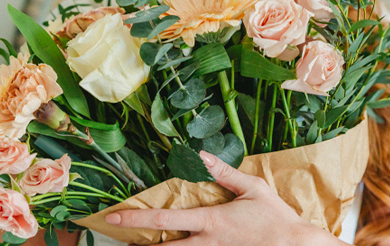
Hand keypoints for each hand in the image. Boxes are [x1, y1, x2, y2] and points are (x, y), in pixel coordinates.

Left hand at [104, 151, 347, 245]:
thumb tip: (200, 154)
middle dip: (140, 245)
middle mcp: (207, 243)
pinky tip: (175, 245)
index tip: (114, 216)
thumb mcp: (252, 187)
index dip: (136, 218)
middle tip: (120, 240)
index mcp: (210, 221)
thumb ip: (224, 172)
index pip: (164, 219)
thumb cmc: (275, 216)